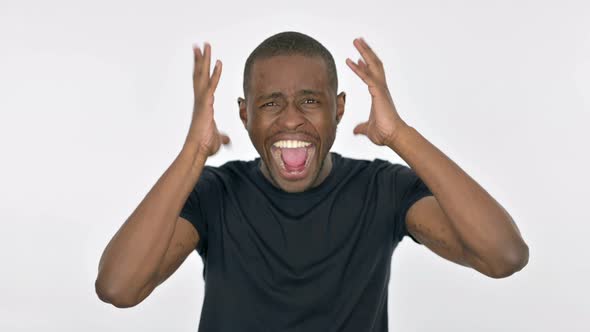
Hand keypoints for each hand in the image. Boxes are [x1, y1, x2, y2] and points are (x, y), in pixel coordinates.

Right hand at [184, 42, 229, 157]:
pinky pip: (211, 86)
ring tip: (205, 45)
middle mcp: (201, 99)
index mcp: (204, 104)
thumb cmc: (204, 146)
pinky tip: (218, 63)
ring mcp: (201, 100)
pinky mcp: (205, 104)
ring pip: (202, 75)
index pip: (205, 83)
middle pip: (200, 74)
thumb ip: (223, 137)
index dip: (207, 71)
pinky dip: (215, 74)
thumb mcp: (217, 140)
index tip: (210, 60)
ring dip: (204, 59)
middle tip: (202, 44)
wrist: (197, 150)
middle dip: (201, 59)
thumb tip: (227, 141)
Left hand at [346, 37, 408, 146]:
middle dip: (366, 51)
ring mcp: (381, 89)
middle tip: (358, 40)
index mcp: (379, 94)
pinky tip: (351, 61)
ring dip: (364, 52)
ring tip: (357, 40)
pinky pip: (367, 77)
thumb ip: (361, 128)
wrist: (393, 136)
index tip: (358, 59)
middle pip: (374, 64)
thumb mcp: (368, 129)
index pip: (371, 75)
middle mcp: (381, 88)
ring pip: (373, 65)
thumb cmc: (384, 133)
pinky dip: (359, 68)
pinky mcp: (378, 92)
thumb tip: (356, 130)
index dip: (364, 67)